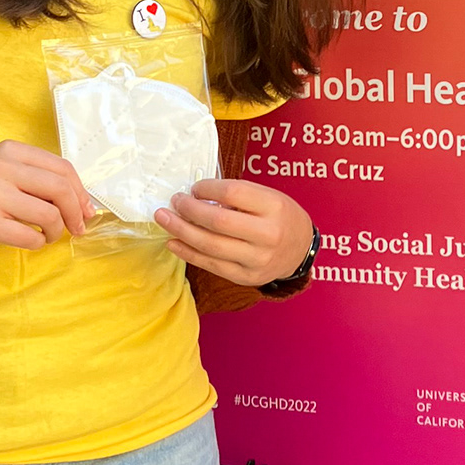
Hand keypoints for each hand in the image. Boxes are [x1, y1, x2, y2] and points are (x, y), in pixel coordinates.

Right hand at [0, 142, 91, 253]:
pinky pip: (30, 236)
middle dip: (77, 213)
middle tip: (78, 229)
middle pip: (61, 189)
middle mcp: (2, 168)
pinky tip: (30, 241)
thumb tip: (83, 203)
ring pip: (49, 214)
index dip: (81, 192)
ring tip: (47, 235)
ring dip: (57, 230)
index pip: (63, 168)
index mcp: (10, 151)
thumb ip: (36, 179)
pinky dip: (38, 243)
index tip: (86, 211)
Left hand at [156, 178, 312, 286]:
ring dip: (181, 231)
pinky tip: (173, 242)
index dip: (207, 188)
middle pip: (218, 221)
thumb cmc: (280, 217)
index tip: (195, 188)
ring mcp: (257, 259)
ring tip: (164, 219)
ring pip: (210, 245)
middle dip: (189, 210)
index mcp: (275, 207)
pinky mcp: (246, 277)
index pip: (233, 193)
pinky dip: (188, 253)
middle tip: (174, 202)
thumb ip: (237, 195)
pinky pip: (211, 265)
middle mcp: (268, 234)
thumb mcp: (269, 197)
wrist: (301, 250)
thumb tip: (196, 195)